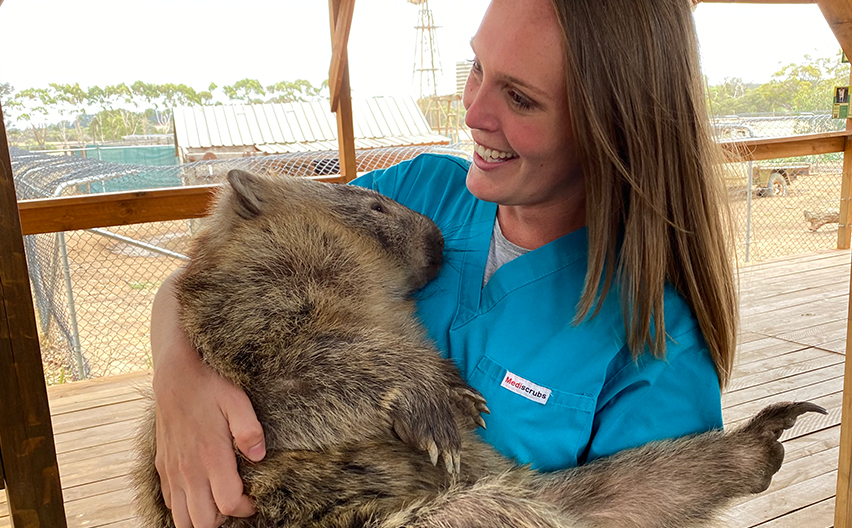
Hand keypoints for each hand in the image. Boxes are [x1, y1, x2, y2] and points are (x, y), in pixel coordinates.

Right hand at [151, 271, 265, 527]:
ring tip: (219, 499)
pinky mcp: (163, 466)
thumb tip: (259, 454)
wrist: (175, 370)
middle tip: (238, 499)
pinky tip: (201, 491)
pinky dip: (185, 507)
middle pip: (203, 522)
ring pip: (182, 519)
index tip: (255, 496)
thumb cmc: (210, 383)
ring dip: (202, 517)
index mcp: (210, 455)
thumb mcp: (236, 399)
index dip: (245, 508)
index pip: (228, 504)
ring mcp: (173, 470)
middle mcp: (188, 469)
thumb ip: (248, 428)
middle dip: (223, 518)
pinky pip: (170, 502)